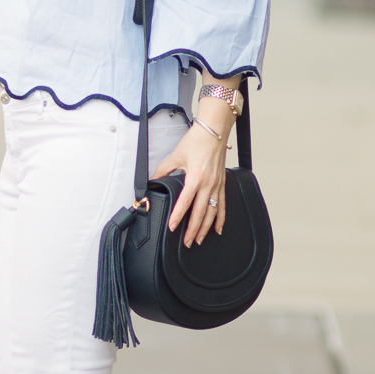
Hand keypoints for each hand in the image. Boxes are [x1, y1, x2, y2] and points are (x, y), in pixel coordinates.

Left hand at [152, 100, 232, 247]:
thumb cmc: (196, 141)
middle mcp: (208, 184)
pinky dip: (220, 219)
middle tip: (187, 243)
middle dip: (193, 230)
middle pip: (200, 212)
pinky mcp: (223, 184)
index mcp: (195, 177)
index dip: (178, 216)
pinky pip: (222, 205)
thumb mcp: (176, 155)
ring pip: (212, 212)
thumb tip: (152, 181)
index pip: (185, 202)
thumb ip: (163, 170)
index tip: (172, 227)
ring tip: (199, 240)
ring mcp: (217, 185)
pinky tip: (217, 229)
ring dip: (205, 228)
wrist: (215, 130)